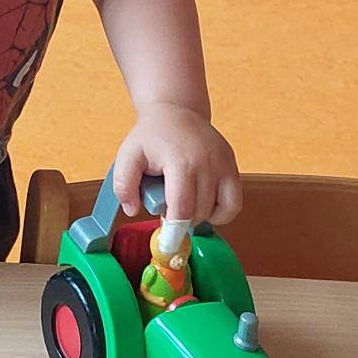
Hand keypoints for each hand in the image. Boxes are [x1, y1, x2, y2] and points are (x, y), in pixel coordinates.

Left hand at [111, 110, 239, 226]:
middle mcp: (207, 162)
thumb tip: (132, 210)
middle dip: (181, 220)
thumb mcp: (127, 155)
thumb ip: (123, 185)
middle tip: (167, 207)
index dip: (175, 231)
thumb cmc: (151, 136)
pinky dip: (221, 212)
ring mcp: (223, 163)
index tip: (168, 247)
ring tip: (183, 200)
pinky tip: (204, 204)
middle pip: (199, 213)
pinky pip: (234, 203)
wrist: (176, 111)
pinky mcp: (233, 165)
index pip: (182, 208)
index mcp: (180, 160)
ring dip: (199, 216)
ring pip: (218, 210)